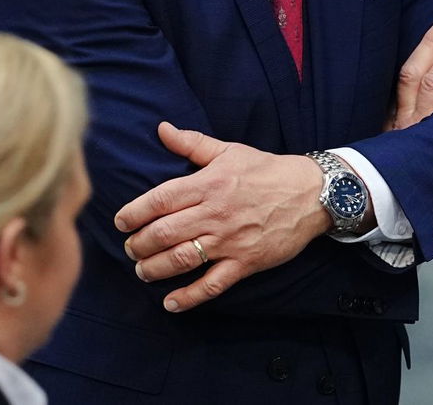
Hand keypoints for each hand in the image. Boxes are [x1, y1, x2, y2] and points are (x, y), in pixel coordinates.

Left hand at [115, 122, 338, 312]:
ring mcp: (230, 240)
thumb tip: (162, 128)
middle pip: (164, 233)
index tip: (121, 222)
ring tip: (143, 270)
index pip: (160, 200)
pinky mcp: (245, 262)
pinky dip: (189, 297)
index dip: (134, 213)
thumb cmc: (267, 170)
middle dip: (138, 244)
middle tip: (130, 248)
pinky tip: (171, 303)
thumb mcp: (230, 151)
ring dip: (154, 269)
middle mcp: (215, 213)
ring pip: (181, 260)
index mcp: (209, 184)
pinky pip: (212, 284)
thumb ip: (192, 143)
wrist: (311, 193)